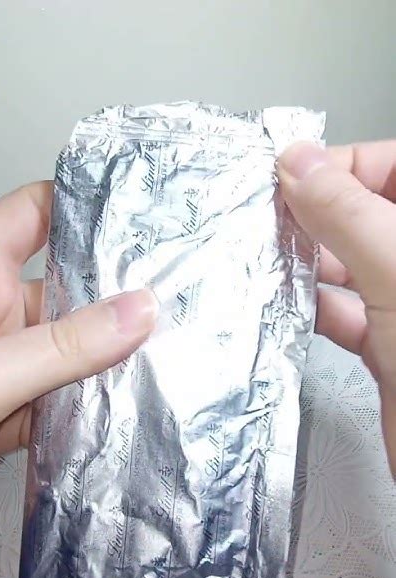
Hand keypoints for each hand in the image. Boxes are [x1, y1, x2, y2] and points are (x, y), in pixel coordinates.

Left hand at [0, 182, 156, 463]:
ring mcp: (8, 359)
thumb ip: (64, 346)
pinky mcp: (13, 405)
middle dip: (117, 297)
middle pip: (69, 287)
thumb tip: (138, 312)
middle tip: (177, 297)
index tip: (143, 214)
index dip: (85, 205)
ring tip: (169, 354)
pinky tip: (128, 408)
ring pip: (72, 348)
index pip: (37, 212)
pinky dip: (89, 406)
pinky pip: (62, 395)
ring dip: (109, 359)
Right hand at [278, 140, 395, 475]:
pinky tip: (280, 305)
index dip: (342, 165)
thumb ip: (349, 213)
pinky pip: (346, 315)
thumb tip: (299, 160)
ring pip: (352, 265)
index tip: (287, 176)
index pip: (393, 165)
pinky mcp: (392, 350)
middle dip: (316, 214)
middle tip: (264, 217)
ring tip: (262, 257)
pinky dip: (312, 309)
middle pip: (368, 213)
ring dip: (308, 263)